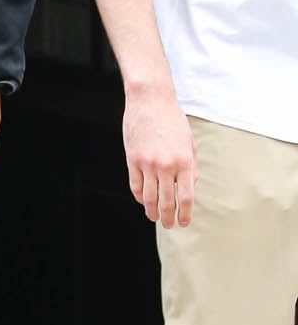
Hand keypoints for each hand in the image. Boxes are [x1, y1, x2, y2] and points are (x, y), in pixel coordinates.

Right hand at [123, 84, 196, 227]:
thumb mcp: (190, 142)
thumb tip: (190, 187)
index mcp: (184, 161)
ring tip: (155, 217)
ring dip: (152, 211)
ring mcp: (147, 163)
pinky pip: (135, 185)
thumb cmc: (173, 119)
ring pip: (148, 197)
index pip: (185, 197)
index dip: (185, 214)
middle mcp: (166, 165)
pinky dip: (139, 197)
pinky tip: (143, 201)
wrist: (150, 100)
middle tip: (169, 225)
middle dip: (168, 218)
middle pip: (167, 201)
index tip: (184, 222)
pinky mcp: (132, 159)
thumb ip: (191, 167)